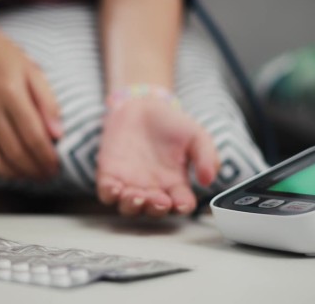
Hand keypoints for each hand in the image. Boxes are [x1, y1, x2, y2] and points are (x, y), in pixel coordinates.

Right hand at [0, 17, 61, 178]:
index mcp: (11, 91)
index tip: (55, 168)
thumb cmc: (5, 58)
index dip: (47, 157)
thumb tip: (58, 135)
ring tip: (24, 175)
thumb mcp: (33, 72)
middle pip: (12, 150)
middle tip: (44, 176)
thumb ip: (48, 103)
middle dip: (32, 169)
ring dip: (9, 174)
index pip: (33, 136)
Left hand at [96, 98, 218, 216]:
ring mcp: (130, 183)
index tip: (182, 202)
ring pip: (129, 207)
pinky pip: (107, 192)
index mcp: (175, 184)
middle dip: (156, 209)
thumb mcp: (196, 135)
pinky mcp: (110, 174)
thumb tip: (208, 180)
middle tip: (159, 200)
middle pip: (154, 210)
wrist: (141, 105)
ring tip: (137, 197)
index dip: (182, 207)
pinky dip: (110, 194)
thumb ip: (207, 156)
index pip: (181, 204)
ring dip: (132, 206)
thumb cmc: (170, 123)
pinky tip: (116, 188)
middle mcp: (153, 188)